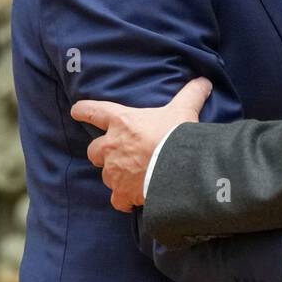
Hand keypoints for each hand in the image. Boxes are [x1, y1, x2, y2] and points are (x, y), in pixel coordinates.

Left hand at [72, 78, 212, 211]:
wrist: (178, 170)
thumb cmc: (176, 136)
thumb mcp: (184, 109)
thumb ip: (191, 94)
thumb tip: (205, 81)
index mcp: (121, 122)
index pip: (93, 111)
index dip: (83, 110)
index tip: (76, 111)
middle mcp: (111, 146)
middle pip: (93, 150)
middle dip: (101, 153)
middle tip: (117, 154)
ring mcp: (114, 171)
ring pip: (105, 175)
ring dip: (115, 175)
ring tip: (131, 177)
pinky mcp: (121, 192)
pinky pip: (116, 199)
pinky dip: (123, 200)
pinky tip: (133, 200)